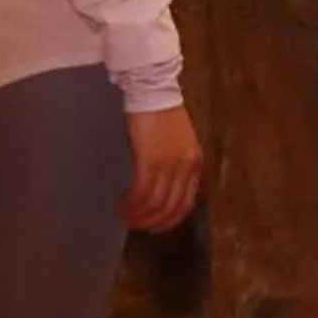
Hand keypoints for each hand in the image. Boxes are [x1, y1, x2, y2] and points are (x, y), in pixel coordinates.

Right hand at [122, 106, 204, 231]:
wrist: (153, 91)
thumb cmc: (162, 114)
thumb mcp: (178, 143)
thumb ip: (176, 165)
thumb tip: (163, 188)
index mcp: (195, 164)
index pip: (185, 204)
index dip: (169, 220)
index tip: (154, 227)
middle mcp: (185, 168)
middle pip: (169, 208)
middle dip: (150, 221)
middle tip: (134, 225)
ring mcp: (168, 165)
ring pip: (154, 204)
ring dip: (137, 215)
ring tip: (124, 216)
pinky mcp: (150, 160)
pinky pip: (141, 192)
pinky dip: (131, 203)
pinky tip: (122, 204)